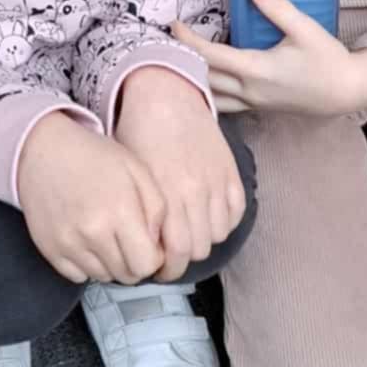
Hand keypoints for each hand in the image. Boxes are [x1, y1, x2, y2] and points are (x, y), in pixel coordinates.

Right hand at [16, 111, 164, 286]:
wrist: (43, 149)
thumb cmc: (96, 157)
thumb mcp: (138, 171)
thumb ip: (157, 209)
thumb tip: (158, 245)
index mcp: (121, 212)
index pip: (147, 264)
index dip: (154, 258)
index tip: (149, 244)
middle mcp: (93, 232)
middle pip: (126, 275)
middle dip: (134, 262)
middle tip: (129, 240)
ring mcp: (68, 243)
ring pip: (103, 277)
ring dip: (111, 264)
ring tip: (107, 237)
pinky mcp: (49, 250)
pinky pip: (78, 276)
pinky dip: (87, 265)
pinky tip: (87, 241)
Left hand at [115, 67, 245, 280]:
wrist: (164, 95)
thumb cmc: (137, 135)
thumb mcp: (130, 178)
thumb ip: (140, 215)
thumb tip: (143, 249)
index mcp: (166, 195)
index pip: (175, 252)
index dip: (166, 269)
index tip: (156, 270)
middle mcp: (195, 192)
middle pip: (198, 248)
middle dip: (182, 261)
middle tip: (170, 260)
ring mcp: (217, 182)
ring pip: (218, 234)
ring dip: (203, 241)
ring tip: (188, 237)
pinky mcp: (231, 172)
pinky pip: (235, 213)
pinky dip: (223, 221)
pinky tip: (207, 218)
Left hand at [173, 0, 366, 117]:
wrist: (345, 93)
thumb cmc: (328, 61)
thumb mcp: (307, 30)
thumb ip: (279, 9)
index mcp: (257, 71)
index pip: (210, 57)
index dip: (187, 41)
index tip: (172, 25)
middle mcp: (249, 91)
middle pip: (201, 79)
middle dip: (178, 62)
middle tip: (160, 43)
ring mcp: (252, 103)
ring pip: (209, 97)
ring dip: (189, 80)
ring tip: (174, 62)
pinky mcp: (257, 107)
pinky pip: (222, 103)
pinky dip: (206, 91)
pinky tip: (200, 80)